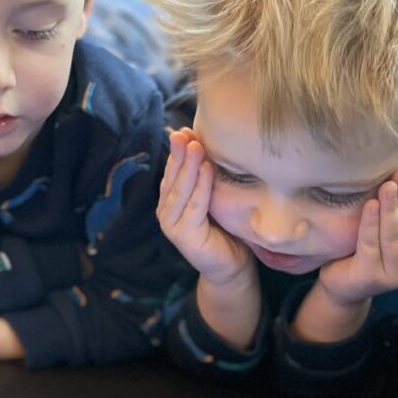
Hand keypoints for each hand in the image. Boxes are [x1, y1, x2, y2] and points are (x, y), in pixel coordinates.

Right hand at [157, 128, 252, 285]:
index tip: (185, 130)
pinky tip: (207, 169)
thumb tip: (208, 144)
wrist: (231, 267)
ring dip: (189, 166)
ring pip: (181, 190)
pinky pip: (195, 206)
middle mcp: (166, 211)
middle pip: (173, 177)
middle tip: (185, 133)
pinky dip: (201, 187)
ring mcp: (172, 225)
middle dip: (180, 154)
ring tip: (196, 146)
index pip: (172, 171)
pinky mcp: (185, 236)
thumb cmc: (224, 230)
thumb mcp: (213, 198)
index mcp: (170, 200)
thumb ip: (206, 178)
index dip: (178, 151)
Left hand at [317, 166, 397, 307]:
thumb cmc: (364, 253)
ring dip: (391, 208)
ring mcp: (396, 275)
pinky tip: (370, 204)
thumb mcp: (386, 232)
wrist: (342, 286)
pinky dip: (371, 223)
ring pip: (394, 235)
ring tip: (388, 185)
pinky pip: (371, 244)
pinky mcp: (373, 277)